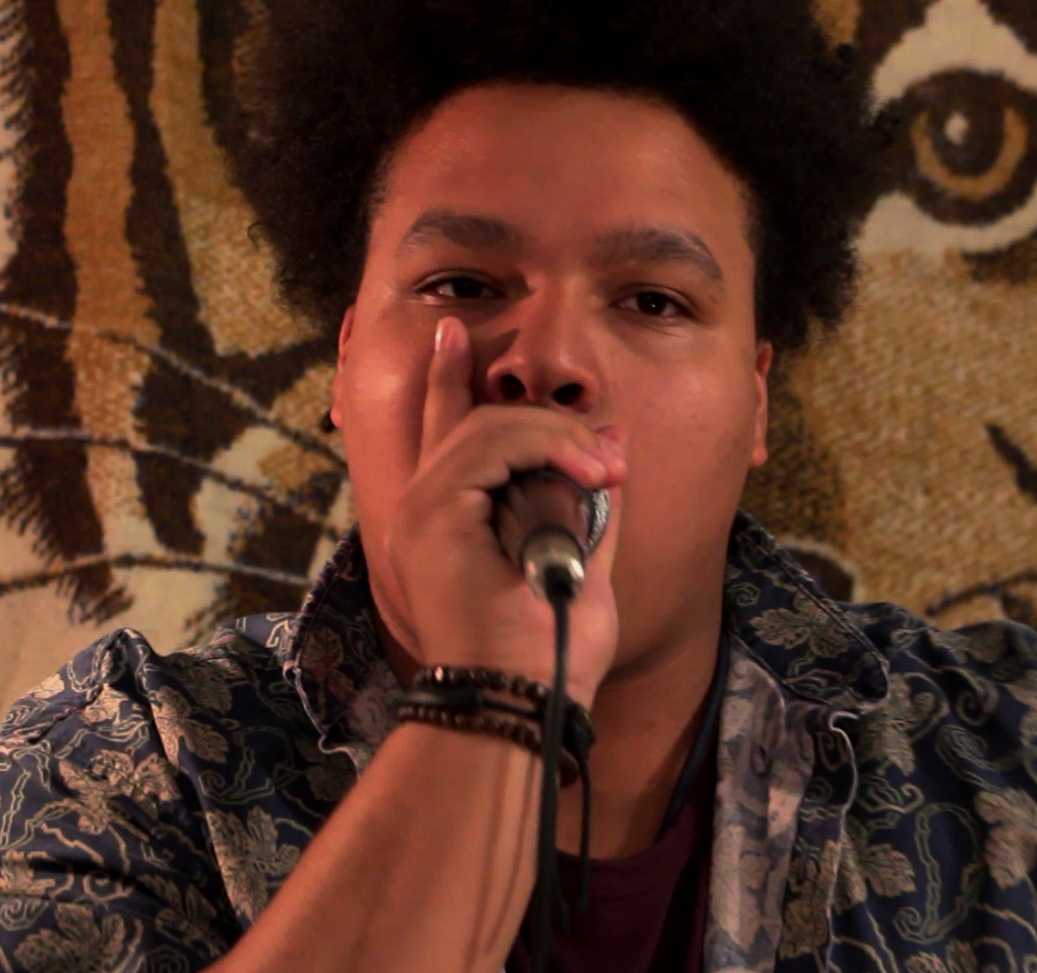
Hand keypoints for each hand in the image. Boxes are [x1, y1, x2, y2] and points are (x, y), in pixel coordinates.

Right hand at [380, 317, 625, 708]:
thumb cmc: (549, 652)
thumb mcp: (585, 563)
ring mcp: (424, 509)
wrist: (524, 700)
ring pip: (489, 426)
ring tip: (603, 469)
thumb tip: (612, 434)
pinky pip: (493, 443)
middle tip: (607, 455)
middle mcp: (426, 510)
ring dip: (557, 435)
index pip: (444, 431)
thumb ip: (592, 498)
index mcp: (449, 523)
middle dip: (547, 419)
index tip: (451, 336)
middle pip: (475, 421)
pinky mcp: (436, 512)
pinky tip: (587, 468)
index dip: (446, 381)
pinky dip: (546, 444)